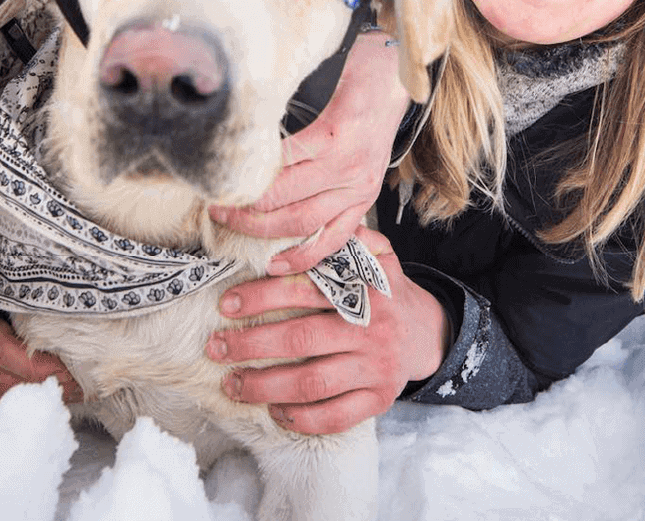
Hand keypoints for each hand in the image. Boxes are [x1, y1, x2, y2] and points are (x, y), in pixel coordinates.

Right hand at [0, 316, 81, 406]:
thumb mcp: (6, 299)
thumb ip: (29, 315)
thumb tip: (68, 336)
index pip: (3, 351)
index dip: (38, 367)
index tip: (68, 372)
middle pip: (2, 378)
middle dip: (41, 387)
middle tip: (73, 389)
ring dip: (31, 398)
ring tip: (62, 396)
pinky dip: (14, 400)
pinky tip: (37, 398)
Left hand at [204, 227, 449, 434]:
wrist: (428, 332)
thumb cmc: (383, 292)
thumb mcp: (376, 256)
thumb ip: (346, 239)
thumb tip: (304, 225)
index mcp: (366, 290)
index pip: (306, 291)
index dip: (262, 297)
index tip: (226, 304)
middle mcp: (372, 330)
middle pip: (301, 340)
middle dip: (250, 345)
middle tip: (215, 347)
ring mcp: (377, 369)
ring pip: (312, 384)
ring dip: (264, 386)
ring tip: (232, 384)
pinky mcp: (379, 400)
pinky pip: (335, 416)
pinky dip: (300, 418)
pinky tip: (274, 410)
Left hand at [210, 30, 411, 274]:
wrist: (402, 79)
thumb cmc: (361, 74)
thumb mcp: (322, 82)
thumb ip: (287, 111)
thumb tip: (245, 135)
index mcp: (331, 137)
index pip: (275, 172)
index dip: (242, 184)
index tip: (215, 186)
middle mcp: (347, 168)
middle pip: (285, 203)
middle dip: (245, 213)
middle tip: (216, 210)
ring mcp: (359, 188)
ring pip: (305, 224)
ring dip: (266, 232)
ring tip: (236, 229)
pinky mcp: (366, 199)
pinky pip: (336, 236)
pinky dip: (308, 254)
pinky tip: (281, 263)